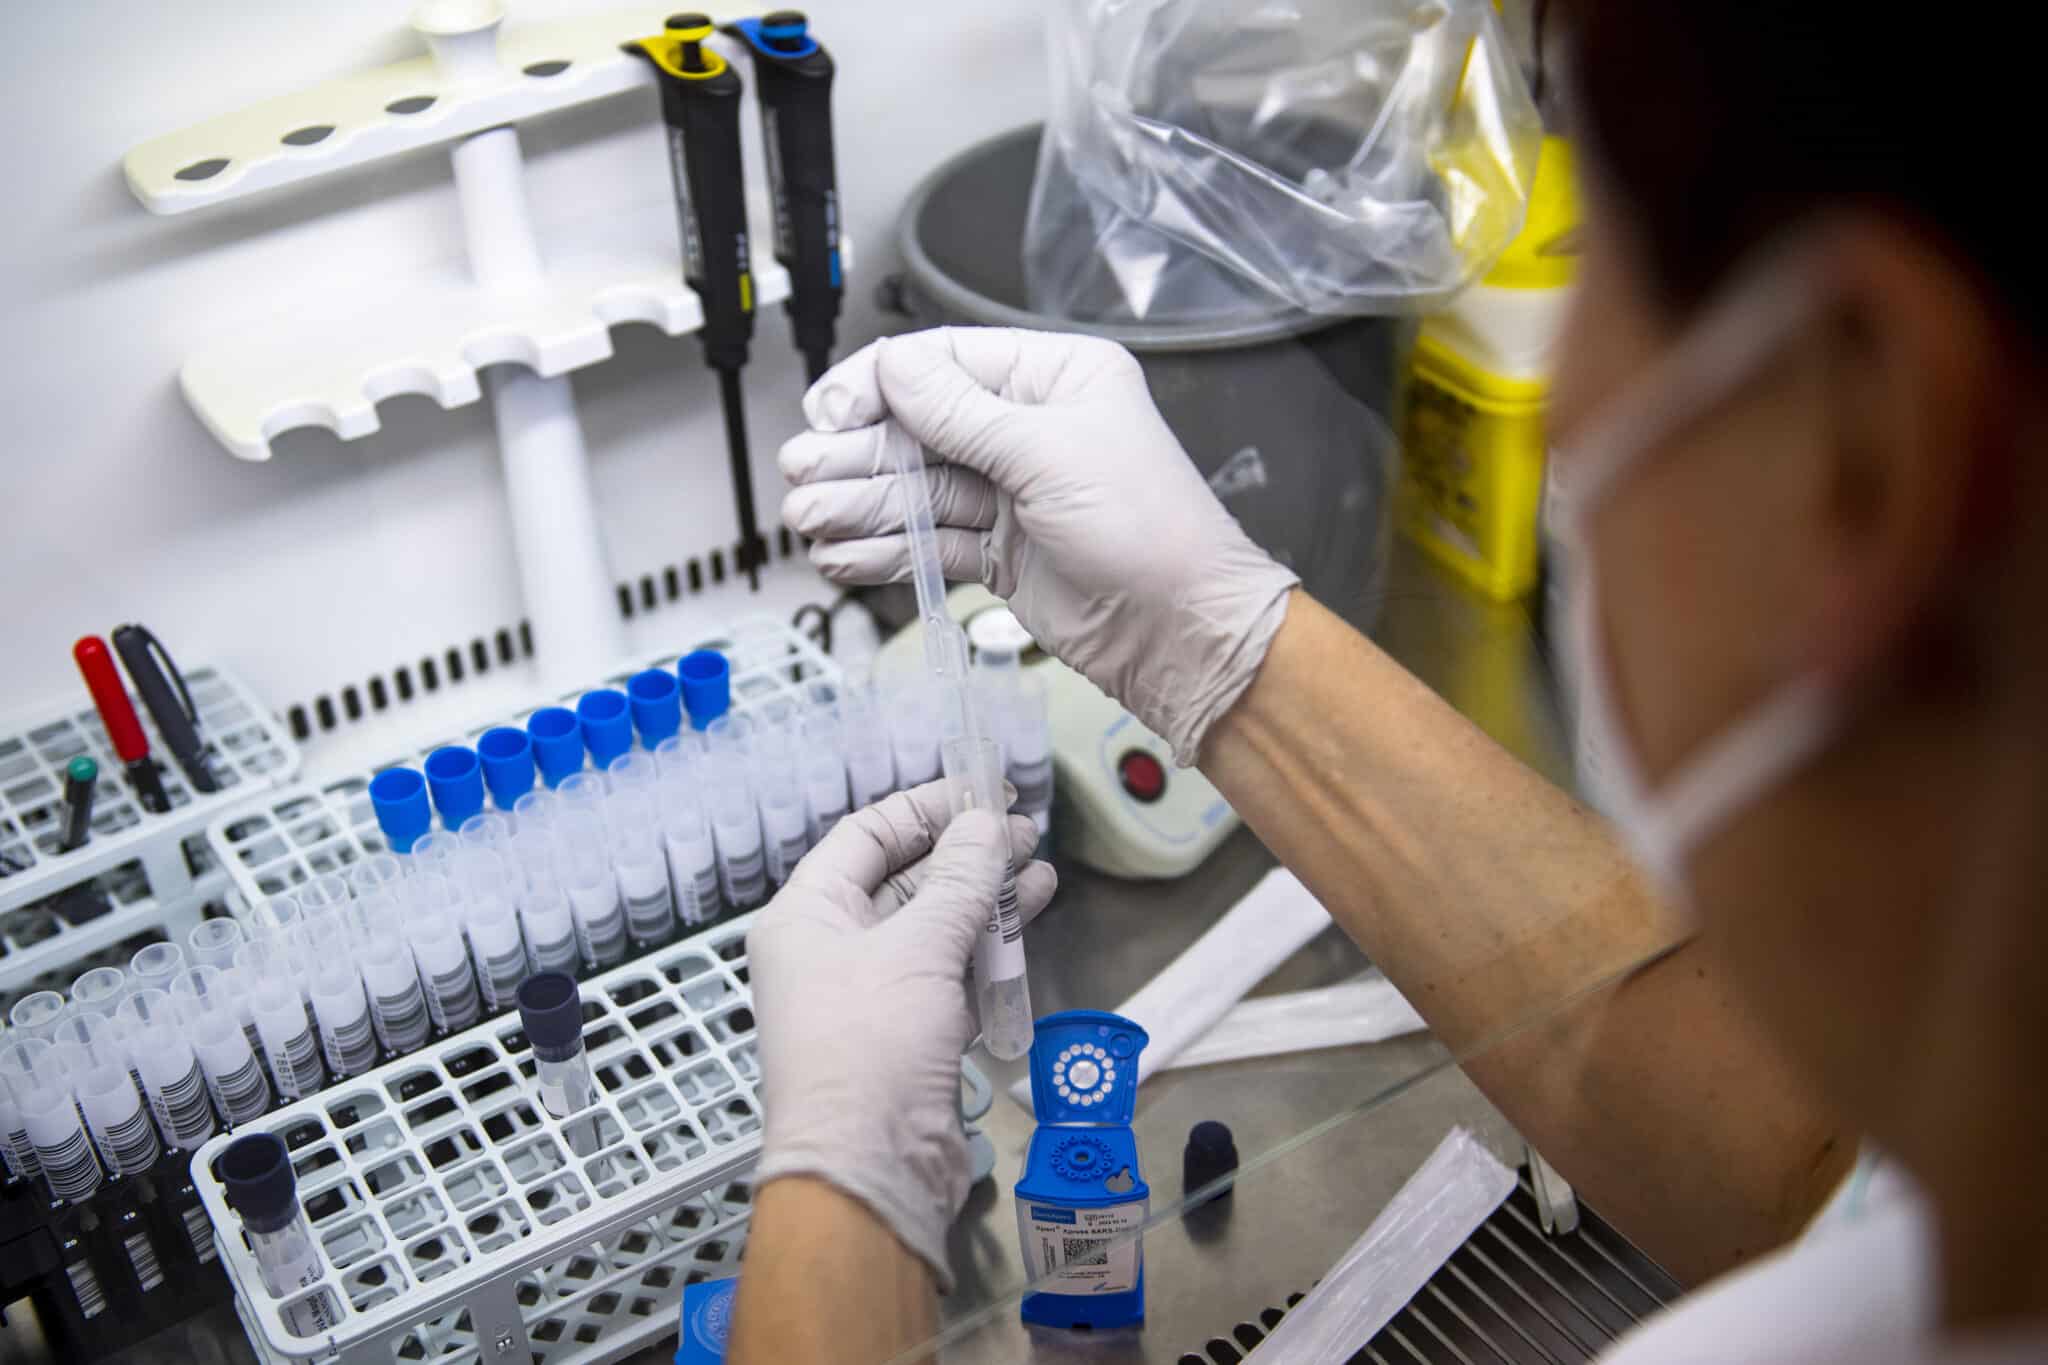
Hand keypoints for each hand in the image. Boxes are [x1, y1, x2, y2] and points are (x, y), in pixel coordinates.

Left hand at [747, 780, 1055, 1288]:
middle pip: (901, 878)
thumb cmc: (869, 1049)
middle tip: (1022, 828)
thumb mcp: (917, 948)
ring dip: (984, 894)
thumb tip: (987, 824)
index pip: (864, 836)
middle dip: (962, 851)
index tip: (981, 791)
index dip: (924, 808)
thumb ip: (959, 880)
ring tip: (1037, 864)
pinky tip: (1029, 915)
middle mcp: (832, 948)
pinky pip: (952, 969)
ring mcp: (873, 992)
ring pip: (933, 924)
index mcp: (806, 916)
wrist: (869, 1168)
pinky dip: (989, 944)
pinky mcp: (912, 1031)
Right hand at [780, 326, 1298, 763]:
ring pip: (917, 488)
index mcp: (1055, 379)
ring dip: (861, 505)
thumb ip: (962, 413)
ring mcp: (1012, 492)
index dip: (879, 387)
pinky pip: (931, 539)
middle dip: (858, 454)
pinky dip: (887, 549)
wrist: (1182, 632)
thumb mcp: (1049, 455)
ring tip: (811, 521)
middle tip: (805, 474)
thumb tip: (893, 368)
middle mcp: (1029, 428)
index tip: (831, 414)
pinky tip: (843, 556)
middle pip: (919, 427)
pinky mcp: (1000, 550)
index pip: (943, 363)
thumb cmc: (1151, 532)